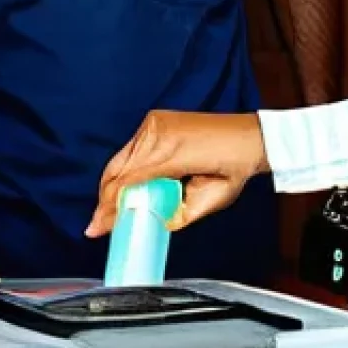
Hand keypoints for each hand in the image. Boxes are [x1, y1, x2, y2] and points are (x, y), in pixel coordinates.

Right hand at [85, 111, 268, 237]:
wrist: (250, 135)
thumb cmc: (235, 166)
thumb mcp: (211, 199)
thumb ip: (180, 214)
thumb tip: (156, 222)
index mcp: (174, 153)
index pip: (129, 182)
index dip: (110, 208)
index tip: (97, 228)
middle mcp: (159, 133)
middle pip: (118, 170)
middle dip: (105, 199)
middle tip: (98, 224)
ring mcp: (156, 123)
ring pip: (122, 159)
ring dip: (114, 184)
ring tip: (112, 209)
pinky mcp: (156, 119)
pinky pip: (132, 148)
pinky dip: (125, 167)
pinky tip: (126, 185)